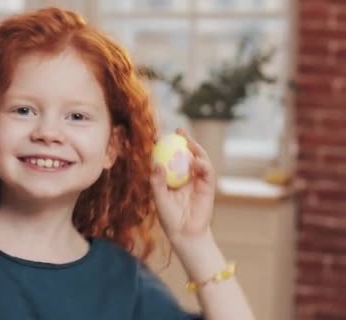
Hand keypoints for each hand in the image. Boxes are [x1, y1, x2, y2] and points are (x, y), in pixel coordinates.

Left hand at [150, 128, 215, 245]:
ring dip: (196, 148)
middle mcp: (186, 176)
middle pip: (186, 154)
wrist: (185, 234)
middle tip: (179, 130)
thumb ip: (156, 182)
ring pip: (199, 159)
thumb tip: (157, 164)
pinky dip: (203, 165)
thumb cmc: (169, 218)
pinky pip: (207, 172)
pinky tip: (196, 161)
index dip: (166, 145)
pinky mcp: (208, 187)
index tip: (158, 135)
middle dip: (185, 140)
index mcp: (172, 177)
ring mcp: (198, 180)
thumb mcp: (158, 198)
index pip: (169, 157)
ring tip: (189, 141)